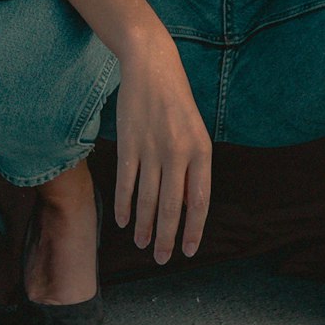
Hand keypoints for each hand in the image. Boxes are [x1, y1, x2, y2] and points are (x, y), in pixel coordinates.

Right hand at [113, 30, 212, 264]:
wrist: (152, 66)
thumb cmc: (177, 103)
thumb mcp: (196, 132)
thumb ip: (192, 168)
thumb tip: (188, 208)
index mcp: (201, 149)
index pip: (200, 200)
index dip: (194, 229)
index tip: (188, 251)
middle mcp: (178, 152)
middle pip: (172, 207)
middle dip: (167, 238)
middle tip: (163, 259)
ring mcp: (151, 148)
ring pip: (148, 200)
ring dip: (144, 227)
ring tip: (143, 244)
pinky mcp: (128, 144)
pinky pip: (126, 183)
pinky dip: (123, 206)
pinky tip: (123, 221)